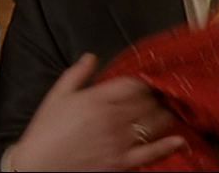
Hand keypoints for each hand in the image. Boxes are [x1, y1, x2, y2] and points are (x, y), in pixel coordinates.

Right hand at [9, 53, 185, 170]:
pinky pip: (151, 153)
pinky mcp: (122, 162)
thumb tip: (91, 57)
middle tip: (164, 93)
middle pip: (148, 101)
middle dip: (157, 95)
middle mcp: (112, 118)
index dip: (144, 80)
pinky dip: (168, 146)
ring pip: (154, 123)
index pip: (133, 84)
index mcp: (97, 99)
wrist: (39, 165)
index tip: (148, 80)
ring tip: (171, 110)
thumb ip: (76, 73)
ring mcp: (120, 141)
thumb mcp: (57, 95)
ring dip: (165, 115)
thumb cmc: (45, 131)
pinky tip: (180, 140)